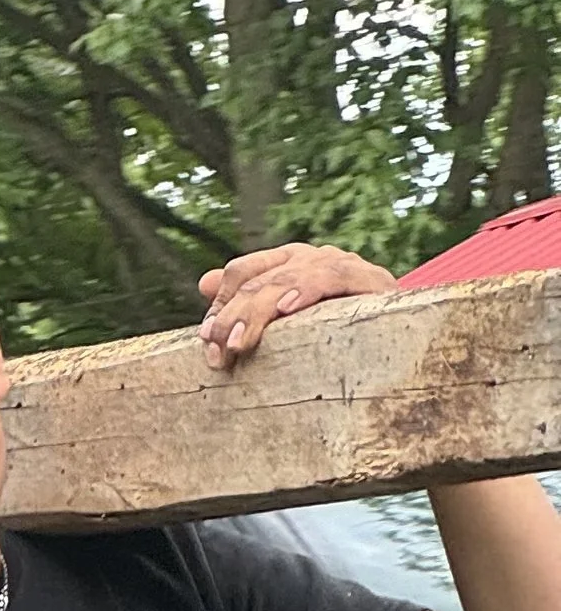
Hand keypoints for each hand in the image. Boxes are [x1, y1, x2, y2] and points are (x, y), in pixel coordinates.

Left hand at [199, 243, 397, 362]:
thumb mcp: (290, 322)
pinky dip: (306, 290)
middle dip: (233, 317)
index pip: (241, 272)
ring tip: (240, 342)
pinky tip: (286, 307)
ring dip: (258, 312)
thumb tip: (203, 282)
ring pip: (287, 279)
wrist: (407, 335)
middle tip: (217, 353)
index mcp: (289, 264)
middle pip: (259, 278)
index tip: (206, 344)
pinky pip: (331, 277)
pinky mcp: (370, 278)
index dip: (220, 305)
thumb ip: (250, 302)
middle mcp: (311, 257)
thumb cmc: (341, 333)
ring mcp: (340, 264)